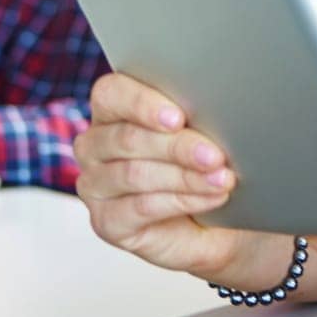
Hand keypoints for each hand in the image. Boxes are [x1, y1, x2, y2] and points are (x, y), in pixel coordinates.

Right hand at [74, 72, 246, 275]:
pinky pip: (142, 207)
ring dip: (185, 177)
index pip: (111, 94)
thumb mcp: (201, 133)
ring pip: (135, 174)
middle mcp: (94, 145)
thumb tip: (217, 108)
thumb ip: (195, 116)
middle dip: (177, 146)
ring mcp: (95, 186)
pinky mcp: (106, 221)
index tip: (178, 118)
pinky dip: (182, 201)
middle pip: (128, 138)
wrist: (211, 222)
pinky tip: (211, 198)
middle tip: (214, 156)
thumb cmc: (203, 166)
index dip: (142, 103)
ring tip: (222, 179)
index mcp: (112, 110)